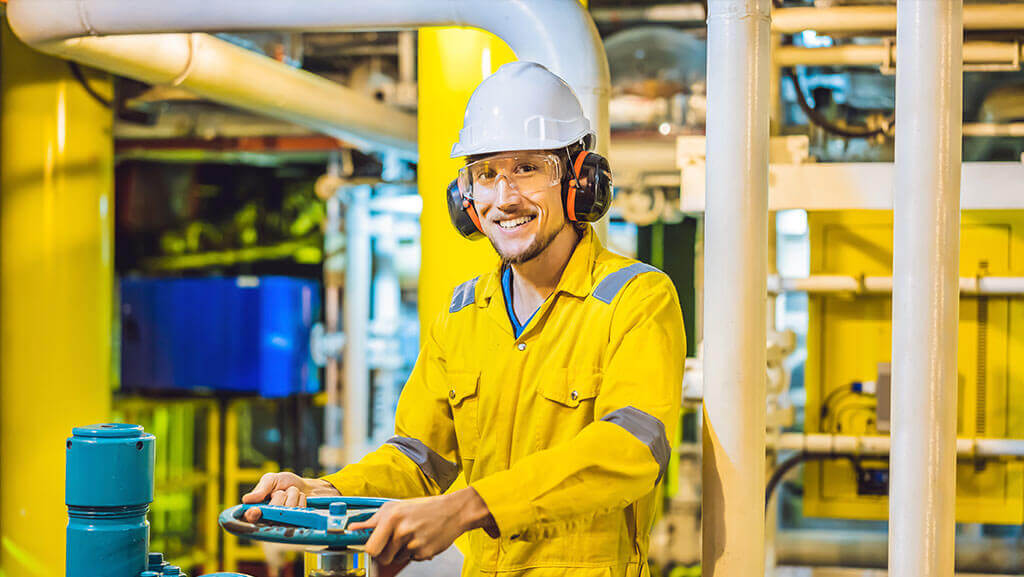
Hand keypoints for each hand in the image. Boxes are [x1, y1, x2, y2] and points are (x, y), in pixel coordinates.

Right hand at [241, 472, 340, 521]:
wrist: (305, 486)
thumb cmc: (285, 483)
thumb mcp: (271, 480)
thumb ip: (260, 489)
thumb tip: (246, 499)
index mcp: (256, 509)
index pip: (249, 517)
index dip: (251, 516)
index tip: (256, 511)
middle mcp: (268, 519)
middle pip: (271, 511)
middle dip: (279, 495)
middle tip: (281, 492)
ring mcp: (283, 523)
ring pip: (287, 509)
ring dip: (291, 495)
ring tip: (290, 493)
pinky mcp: (297, 523)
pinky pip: (299, 509)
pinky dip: (300, 498)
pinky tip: (298, 499)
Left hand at [348, 488, 494, 565]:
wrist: (454, 511)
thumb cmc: (424, 508)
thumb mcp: (396, 507)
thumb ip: (373, 519)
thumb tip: (353, 528)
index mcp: (391, 517)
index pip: (370, 546)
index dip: (370, 549)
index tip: (372, 548)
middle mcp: (401, 530)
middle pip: (381, 557)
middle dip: (384, 555)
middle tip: (393, 544)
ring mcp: (413, 543)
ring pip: (396, 559)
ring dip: (400, 553)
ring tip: (411, 537)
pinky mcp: (424, 553)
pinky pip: (411, 559)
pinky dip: (414, 553)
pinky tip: (422, 539)